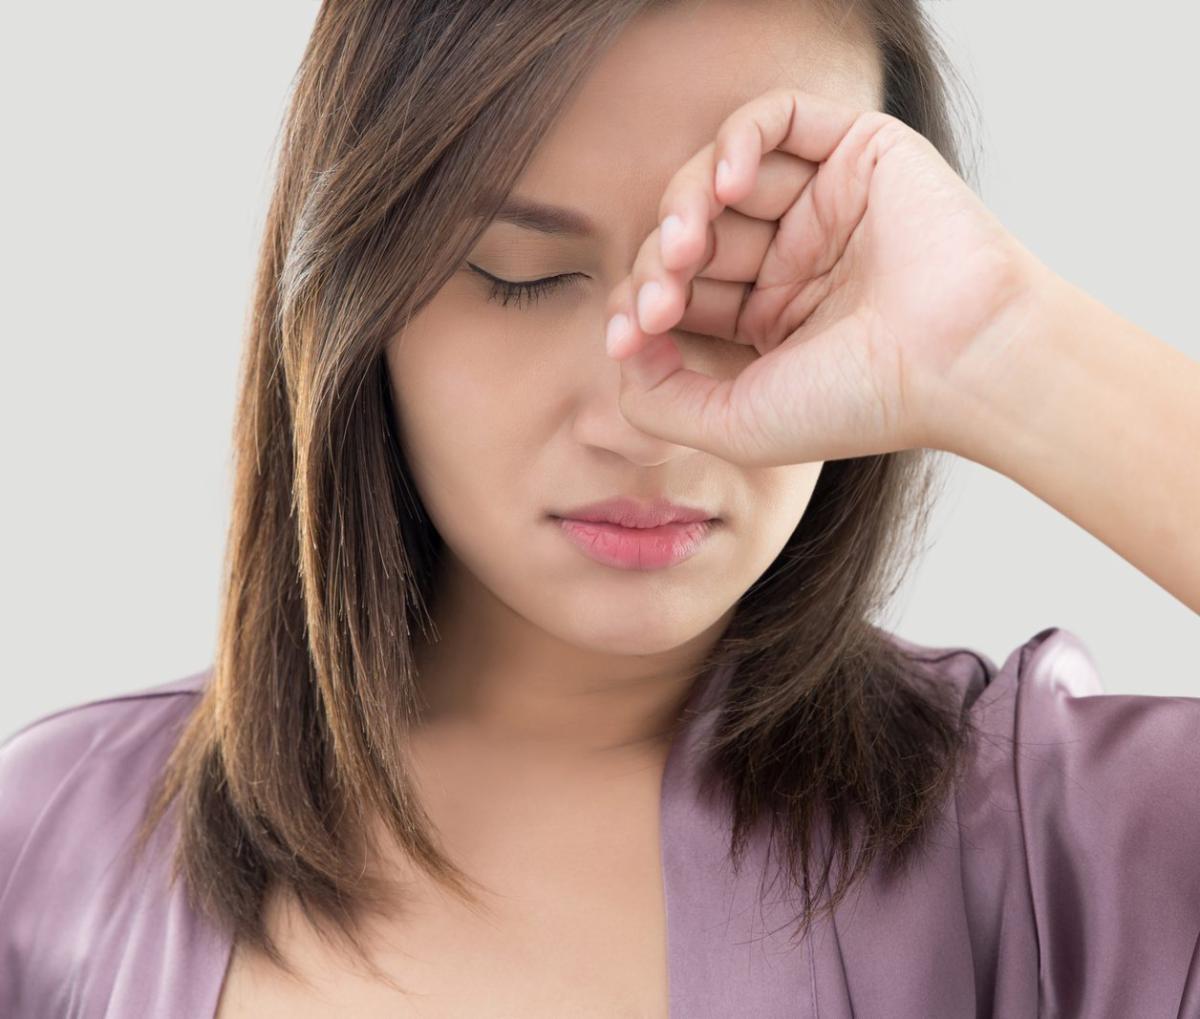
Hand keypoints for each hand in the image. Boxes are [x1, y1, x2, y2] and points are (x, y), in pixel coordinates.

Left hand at [604, 85, 1046, 465]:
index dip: (640, 305)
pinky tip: (726, 184)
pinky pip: (778, 118)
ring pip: (721, 177)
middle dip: (658, 262)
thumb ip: (659, 400)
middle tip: (658, 296)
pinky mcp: (856, 153)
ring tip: (685, 246)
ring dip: (686, 205)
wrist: (960, 362)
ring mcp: (822, 205)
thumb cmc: (859, 403)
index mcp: (768, 321)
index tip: (626, 335)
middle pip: (692, 234)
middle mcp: (792, 260)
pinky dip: (738, 140)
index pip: (681, 292)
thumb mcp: (735, 425)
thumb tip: (621, 348)